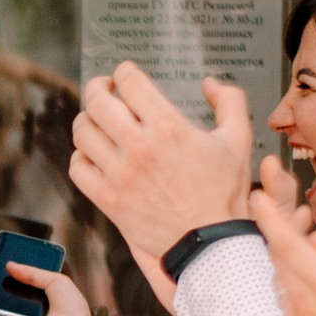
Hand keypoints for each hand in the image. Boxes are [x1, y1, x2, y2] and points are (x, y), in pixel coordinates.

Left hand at [70, 66, 254, 266]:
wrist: (209, 243)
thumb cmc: (224, 193)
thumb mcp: (239, 141)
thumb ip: (230, 102)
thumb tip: (210, 83)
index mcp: (168, 127)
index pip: (128, 81)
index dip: (124, 71)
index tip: (126, 75)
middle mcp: (138, 148)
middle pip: (97, 102)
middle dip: (98, 87)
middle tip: (104, 89)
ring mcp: (119, 175)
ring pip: (82, 132)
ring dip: (87, 120)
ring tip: (98, 121)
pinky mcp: (108, 199)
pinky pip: (76, 168)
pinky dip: (80, 156)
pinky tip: (94, 155)